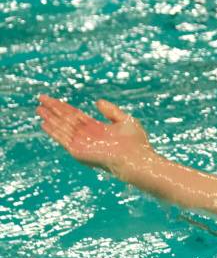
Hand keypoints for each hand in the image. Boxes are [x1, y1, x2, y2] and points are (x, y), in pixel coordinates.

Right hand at [36, 95, 153, 171]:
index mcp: (97, 129)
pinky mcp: (79, 151)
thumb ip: (111, 111)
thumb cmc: (136, 143)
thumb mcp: (125, 121)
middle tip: (41, 98)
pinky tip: (44, 124)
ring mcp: (83, 144)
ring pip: (63, 127)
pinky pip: (63, 139)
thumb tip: (97, 101)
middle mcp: (88, 136)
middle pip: (67, 119)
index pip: (77, 115)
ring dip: (50, 118)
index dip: (65, 107)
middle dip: (54, 109)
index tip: (53, 99)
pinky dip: (53, 131)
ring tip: (39, 109)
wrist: (136, 159)